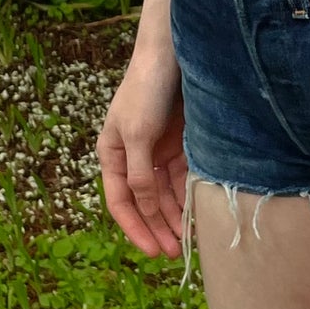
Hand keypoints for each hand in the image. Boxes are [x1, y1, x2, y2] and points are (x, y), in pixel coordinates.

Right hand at [95, 41, 186, 258]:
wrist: (175, 54)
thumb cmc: (147, 90)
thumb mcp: (139, 135)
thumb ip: (140, 174)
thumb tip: (143, 208)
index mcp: (112, 154)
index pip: (120, 201)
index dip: (135, 228)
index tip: (151, 252)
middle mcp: (133, 157)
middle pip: (144, 203)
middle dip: (157, 228)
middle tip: (174, 254)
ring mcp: (157, 152)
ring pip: (165, 195)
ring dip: (173, 218)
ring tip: (187, 242)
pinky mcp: (180, 145)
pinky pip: (183, 180)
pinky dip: (188, 198)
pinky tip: (197, 216)